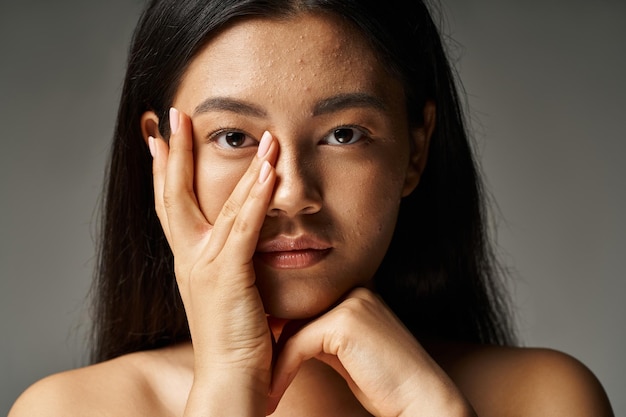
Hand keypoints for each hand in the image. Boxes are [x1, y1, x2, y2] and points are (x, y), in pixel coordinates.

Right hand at [150, 108, 277, 411]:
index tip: (161, 141)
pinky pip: (243, 228)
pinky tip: (268, 170)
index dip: (164, 171)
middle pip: (174, 195)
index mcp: (189, 262)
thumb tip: (256, 252)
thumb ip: (238, 268)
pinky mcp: (227, 276)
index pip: (171, 207)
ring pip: (218, 204)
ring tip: (258, 135)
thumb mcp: (232, 295)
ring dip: (241, 165)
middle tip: (174, 115)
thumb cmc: (237, 342)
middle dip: (174, 152)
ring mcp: (205, 266)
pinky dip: (255, 197)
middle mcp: (189, 258)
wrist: (230, 382)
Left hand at [269, 287, 475, 416]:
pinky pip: (298, 343)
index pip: (306, 306)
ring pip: (294, 326)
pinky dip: (283, 369)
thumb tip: (286, 334)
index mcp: (356, 295)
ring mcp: (352, 302)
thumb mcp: (346, 354)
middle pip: (297, 312)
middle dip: (273, 340)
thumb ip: (322, 337)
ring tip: (263, 385)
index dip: (281, 331)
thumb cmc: (383, 384)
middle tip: (254, 367)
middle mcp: (354, 291)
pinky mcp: (346, 321)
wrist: (420, 399)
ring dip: (274, 359)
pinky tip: (275, 390)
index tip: (261, 356)